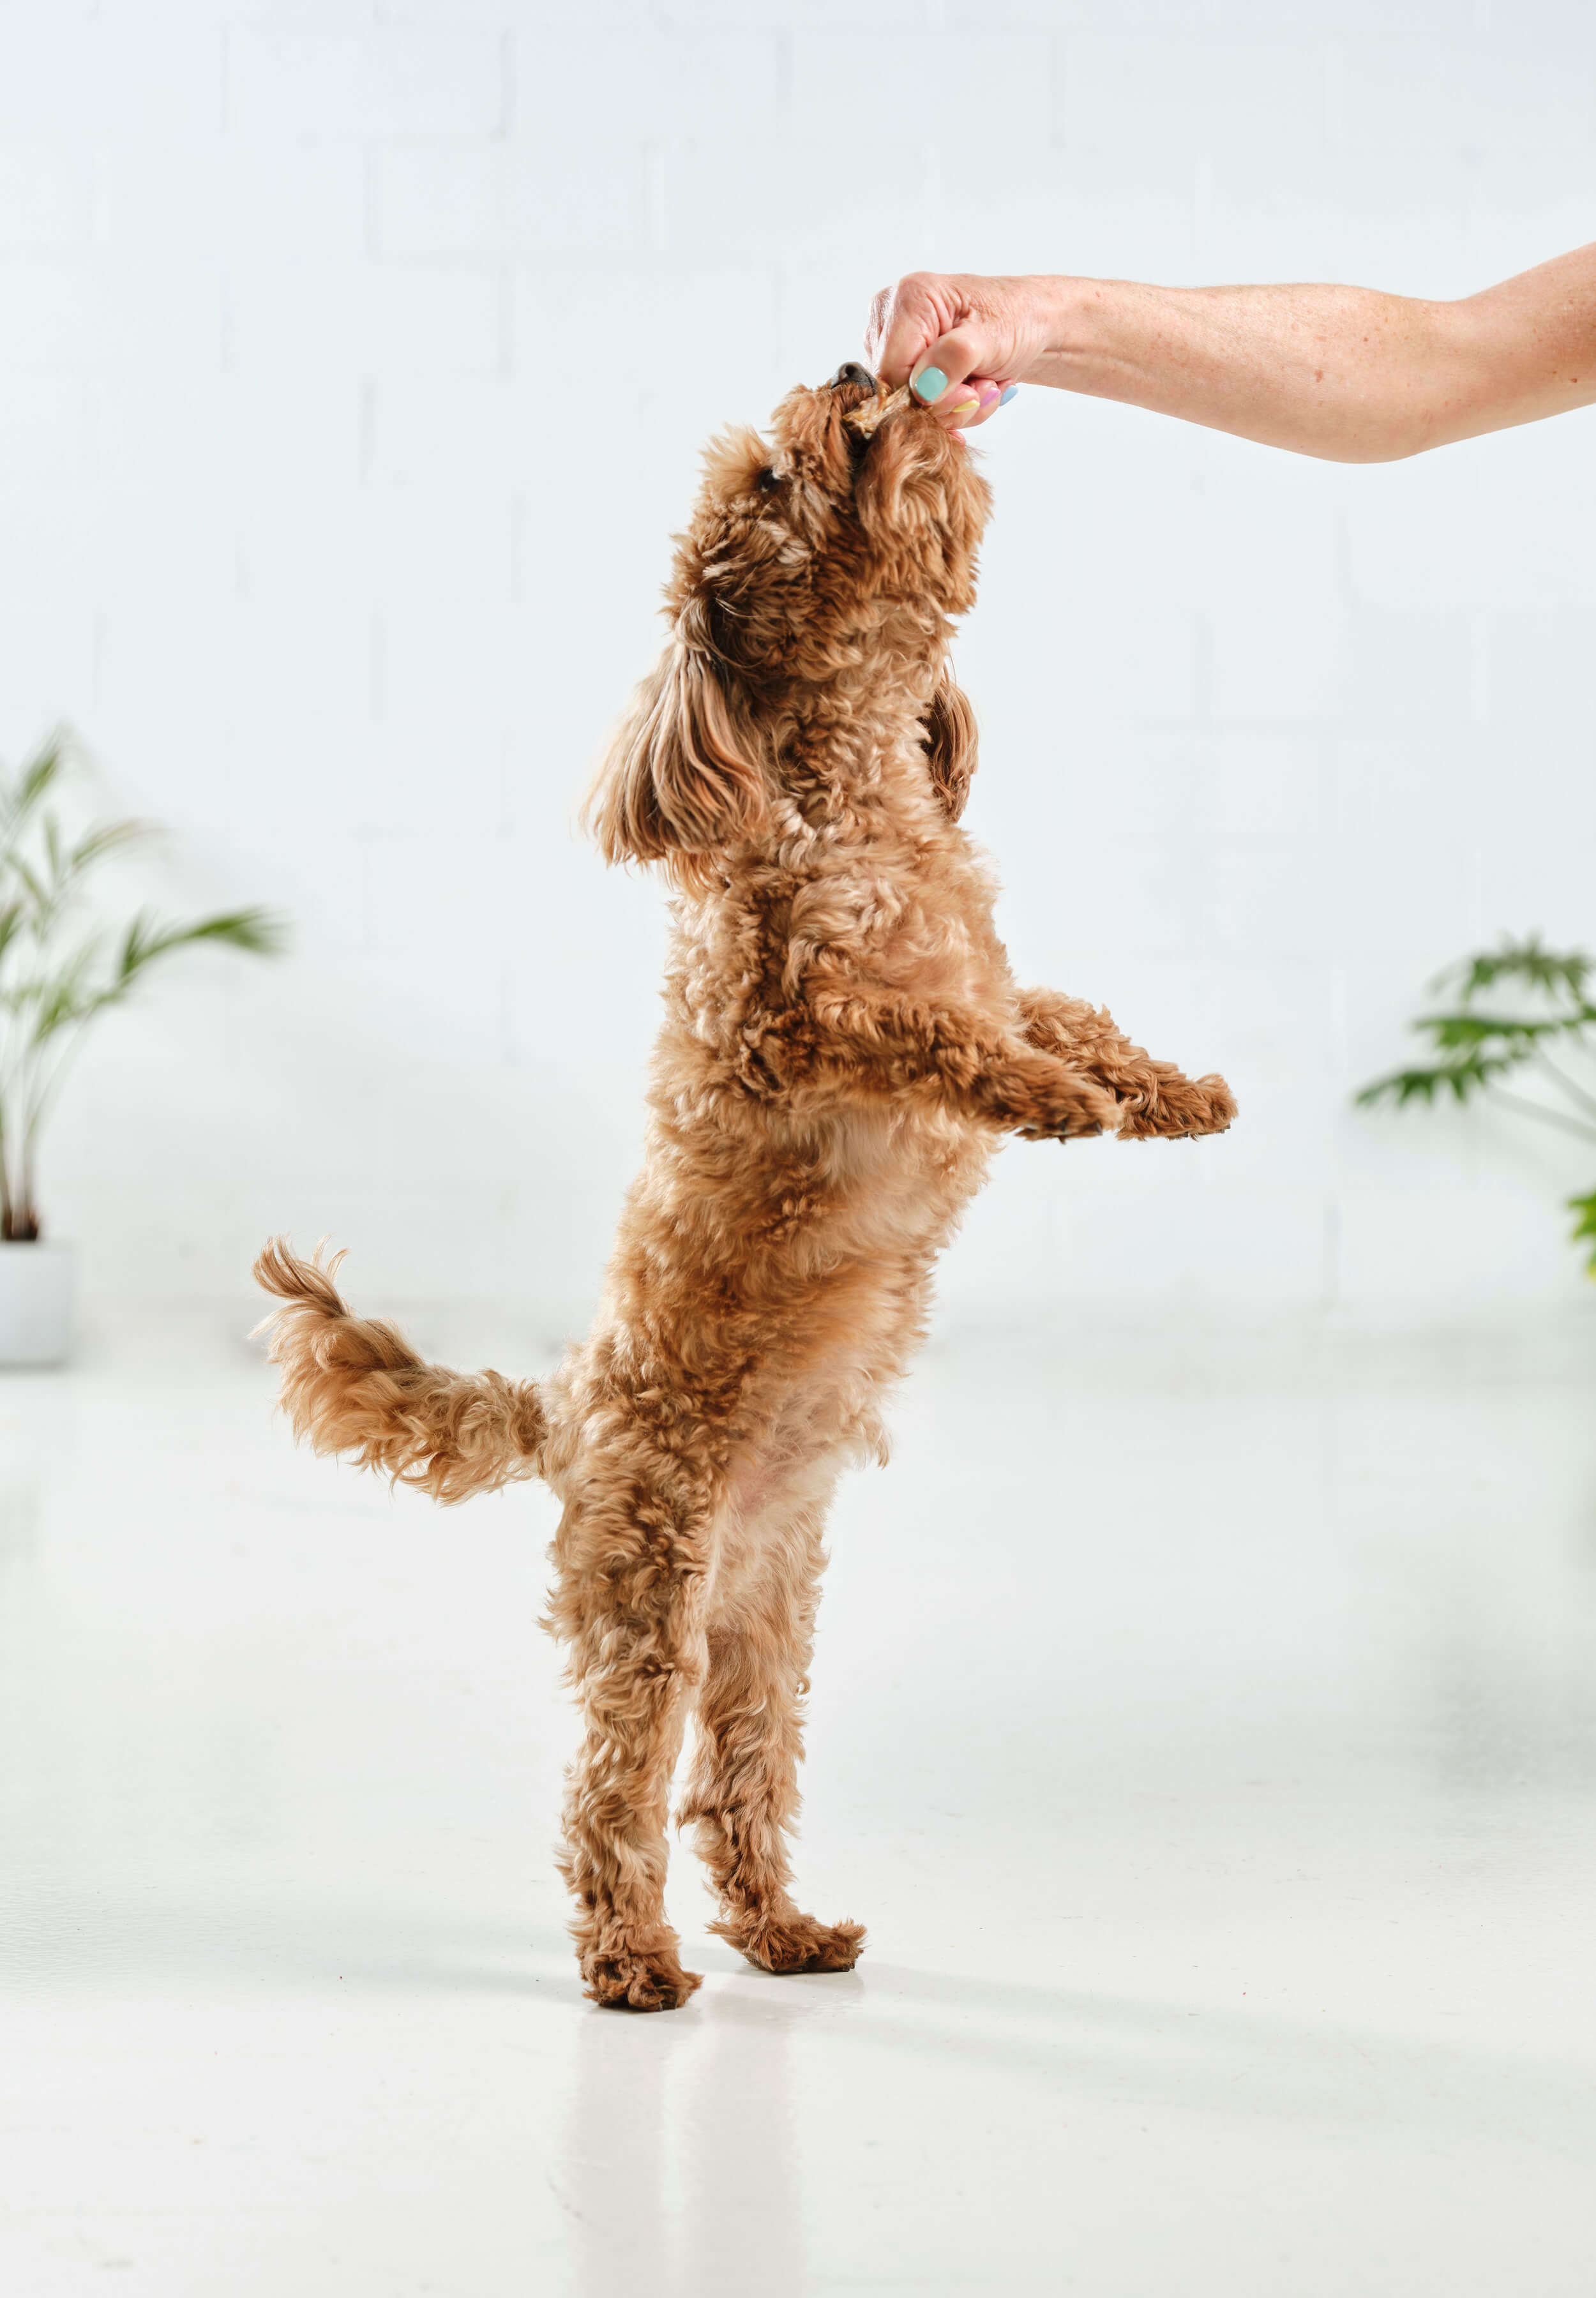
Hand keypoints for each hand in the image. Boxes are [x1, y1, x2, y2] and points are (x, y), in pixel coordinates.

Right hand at [865, 272, 1057, 428]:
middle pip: (896, 390)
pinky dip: (948, 406)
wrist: (1031, 322)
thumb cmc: (1017, 319)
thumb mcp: (994, 337)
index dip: (928, 397)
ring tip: (985, 383)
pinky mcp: (900, 360)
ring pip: (907, 402)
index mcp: (908, 298)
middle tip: (985, 386)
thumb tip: (923, 389)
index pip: (891, 372)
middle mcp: (889, 316)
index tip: (971, 395)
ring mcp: (891, 340)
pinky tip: (972, 386)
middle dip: (946, 402)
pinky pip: (914, 402)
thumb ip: (956, 359)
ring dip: (953, 407)